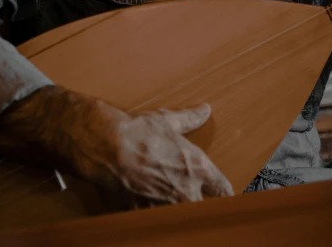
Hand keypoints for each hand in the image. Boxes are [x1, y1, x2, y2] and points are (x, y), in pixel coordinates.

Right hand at [0, 85, 233, 205]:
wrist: (107, 146)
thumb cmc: (138, 131)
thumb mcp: (167, 120)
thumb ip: (189, 118)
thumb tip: (205, 109)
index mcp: (197, 167)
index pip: (223, 189)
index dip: (224, 192)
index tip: (224, 193)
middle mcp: (186, 191)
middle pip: (208, 210)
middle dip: (204, 205)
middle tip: (197, 200)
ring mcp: (166, 206)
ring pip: (184, 219)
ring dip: (180, 212)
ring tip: (173, 205)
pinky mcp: (144, 214)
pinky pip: (157, 222)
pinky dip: (156, 218)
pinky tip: (153, 211)